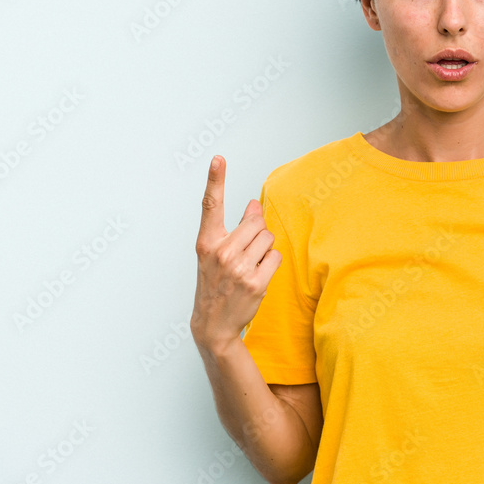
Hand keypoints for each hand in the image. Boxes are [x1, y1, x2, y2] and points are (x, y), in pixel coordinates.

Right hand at [191, 155, 282, 352]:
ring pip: (268, 239)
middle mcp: (221, 252)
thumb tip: (254, 205)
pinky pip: (276, 258)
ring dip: (265, 250)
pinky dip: (272, 265)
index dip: (215, 179)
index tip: (218, 159)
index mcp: (207, 242)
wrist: (213, 324)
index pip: (210, 205)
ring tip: (250, 267)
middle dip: (258, 233)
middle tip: (247, 253)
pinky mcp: (255, 282)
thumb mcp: (216, 254)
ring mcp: (238, 267)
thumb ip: (234, 228)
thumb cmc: (215, 284)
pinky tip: (258, 277)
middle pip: (257, 222)